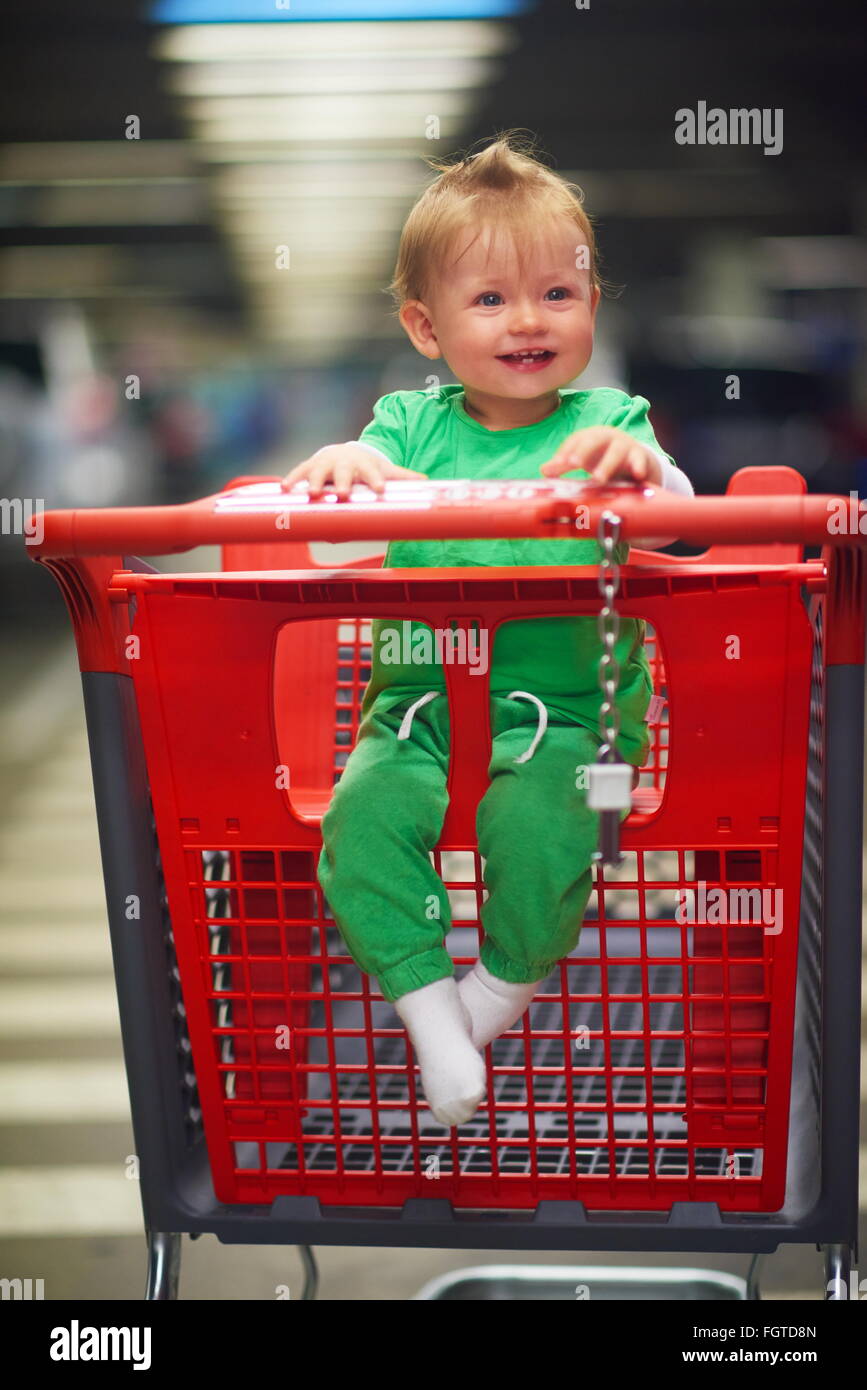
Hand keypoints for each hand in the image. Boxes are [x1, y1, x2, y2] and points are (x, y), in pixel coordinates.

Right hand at [280, 443, 426, 499]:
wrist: (346, 451)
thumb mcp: (385, 470)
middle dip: (343, 482)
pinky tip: (284, 489)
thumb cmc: (367, 467)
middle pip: (344, 473)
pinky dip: (292, 479)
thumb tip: (427, 481)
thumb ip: (403, 478)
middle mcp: (344, 463)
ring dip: (314, 483)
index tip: (380, 489)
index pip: (372, 473)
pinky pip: (299, 472)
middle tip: (343, 494)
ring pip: (319, 473)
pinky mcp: (310, 466)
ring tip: (311, 494)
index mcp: (365, 465)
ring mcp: (326, 464)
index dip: (375, 481)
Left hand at [540, 427, 662, 486]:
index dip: (564, 453)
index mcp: (590, 436)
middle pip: (594, 440)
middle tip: (574, 464)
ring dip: (607, 465)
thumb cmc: (602, 457)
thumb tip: (543, 471)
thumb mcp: (582, 459)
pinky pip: (639, 460)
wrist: (635, 458)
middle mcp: (607, 437)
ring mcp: (624, 445)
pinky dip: (639, 466)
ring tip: (598, 479)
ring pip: (616, 452)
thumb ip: (563, 464)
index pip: (574, 441)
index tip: (553, 467)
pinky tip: (638, 475)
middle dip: (583, 451)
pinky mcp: (639, 456)